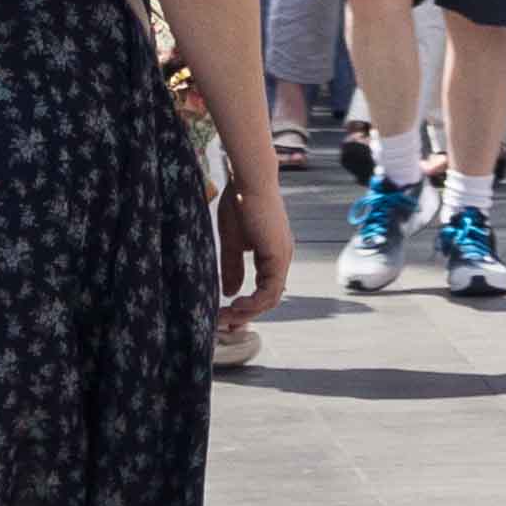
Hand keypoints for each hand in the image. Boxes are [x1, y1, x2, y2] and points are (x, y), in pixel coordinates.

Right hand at [215, 169, 292, 320]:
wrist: (247, 182)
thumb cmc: (239, 205)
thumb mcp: (233, 243)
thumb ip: (233, 268)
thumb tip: (232, 292)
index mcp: (273, 255)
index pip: (265, 291)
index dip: (247, 308)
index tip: (225, 318)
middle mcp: (282, 257)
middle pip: (269, 299)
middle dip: (245, 315)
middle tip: (223, 323)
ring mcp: (282, 256)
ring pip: (271, 298)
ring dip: (248, 312)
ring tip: (226, 316)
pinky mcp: (278, 254)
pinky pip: (270, 289)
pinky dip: (254, 302)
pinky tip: (236, 304)